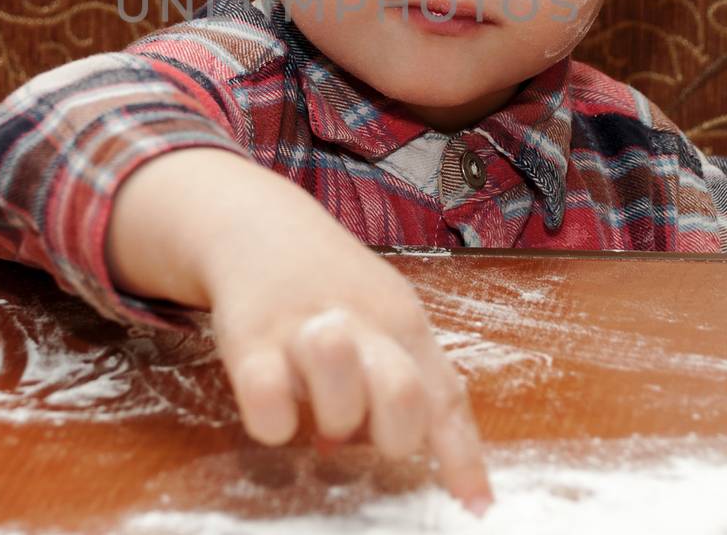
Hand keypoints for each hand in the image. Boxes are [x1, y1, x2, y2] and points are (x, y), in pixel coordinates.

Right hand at [200, 204, 492, 514]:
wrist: (255, 221)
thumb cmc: (323, 281)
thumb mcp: (376, 313)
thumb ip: (386, 377)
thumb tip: (365, 447)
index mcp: (402, 321)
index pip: (444, 394)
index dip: (462, 457)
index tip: (477, 507)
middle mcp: (363, 323)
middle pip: (404, 396)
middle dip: (389, 434)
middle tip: (360, 429)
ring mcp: (306, 329)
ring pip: (341, 397)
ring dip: (331, 417)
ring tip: (312, 402)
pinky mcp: (250, 337)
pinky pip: (269, 404)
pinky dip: (273, 421)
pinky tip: (270, 401)